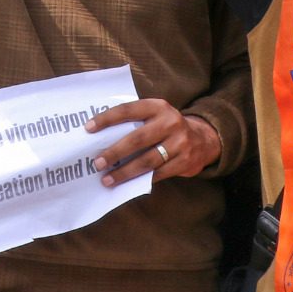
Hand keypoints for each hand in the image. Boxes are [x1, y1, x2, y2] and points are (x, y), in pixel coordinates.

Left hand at [86, 99, 221, 185]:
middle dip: (115, 152)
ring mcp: (180, 142)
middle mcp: (170, 122)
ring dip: (124, 172)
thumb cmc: (167, 127)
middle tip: (97, 163)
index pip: (128, 110)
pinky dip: (140, 180)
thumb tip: (101, 137)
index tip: (88, 128)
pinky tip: (127, 184)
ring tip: (107, 180)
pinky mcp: (185, 161)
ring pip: (147, 160)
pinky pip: (158, 173)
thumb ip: (136, 121)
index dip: (107, 119)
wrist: (204, 138)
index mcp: (158, 107)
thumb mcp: (156, 115)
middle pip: (137, 139)